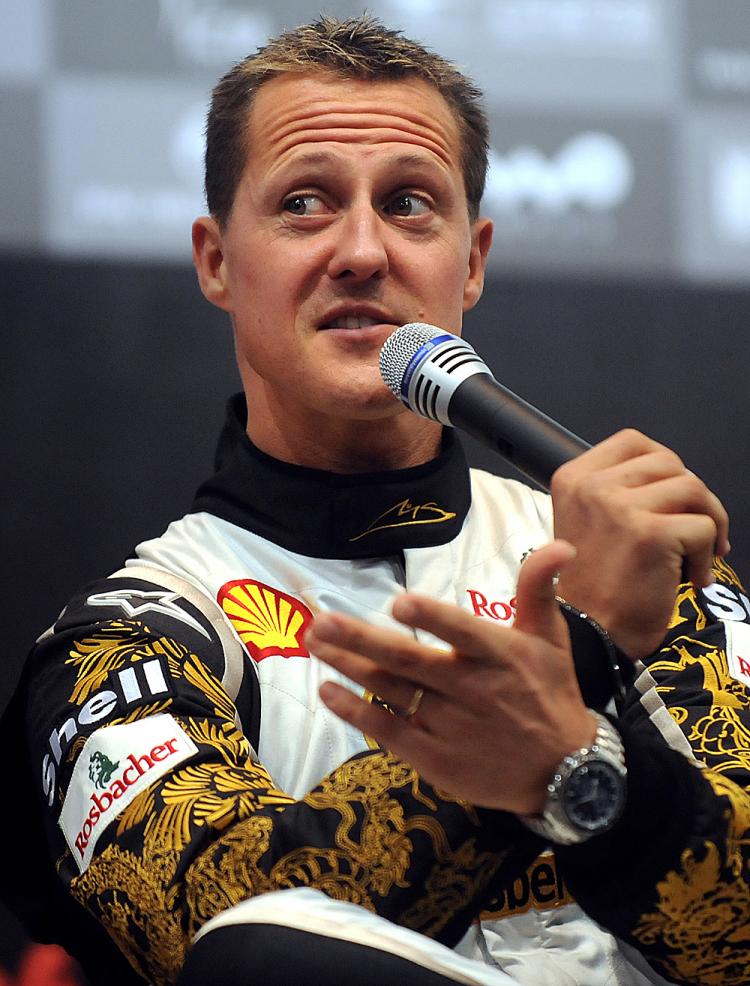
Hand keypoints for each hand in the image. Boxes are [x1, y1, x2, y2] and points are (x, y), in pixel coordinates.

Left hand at [308, 541, 595, 814]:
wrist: (567, 773)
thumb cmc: (550, 692)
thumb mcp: (552, 638)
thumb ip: (539, 588)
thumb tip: (561, 544)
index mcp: (500, 656)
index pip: (463, 633)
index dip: (433, 619)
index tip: (399, 604)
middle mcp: (472, 690)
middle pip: (410, 662)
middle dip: (363, 641)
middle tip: (322, 622)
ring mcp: (450, 727)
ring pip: (392, 691)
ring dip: (350, 666)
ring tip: (316, 641)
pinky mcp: (436, 758)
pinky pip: (389, 731)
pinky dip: (356, 711)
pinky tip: (328, 690)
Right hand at [552, 429, 729, 657]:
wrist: (588, 636)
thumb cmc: (593, 586)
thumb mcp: (585, 522)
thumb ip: (616, 492)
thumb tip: (675, 478)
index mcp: (573, 478)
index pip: (634, 442)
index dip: (662, 466)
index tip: (667, 500)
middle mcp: (592, 486)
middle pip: (670, 462)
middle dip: (691, 497)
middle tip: (691, 533)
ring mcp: (620, 508)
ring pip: (694, 489)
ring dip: (707, 523)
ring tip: (692, 558)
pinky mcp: (650, 534)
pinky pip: (705, 527)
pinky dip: (707, 557)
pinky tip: (688, 580)